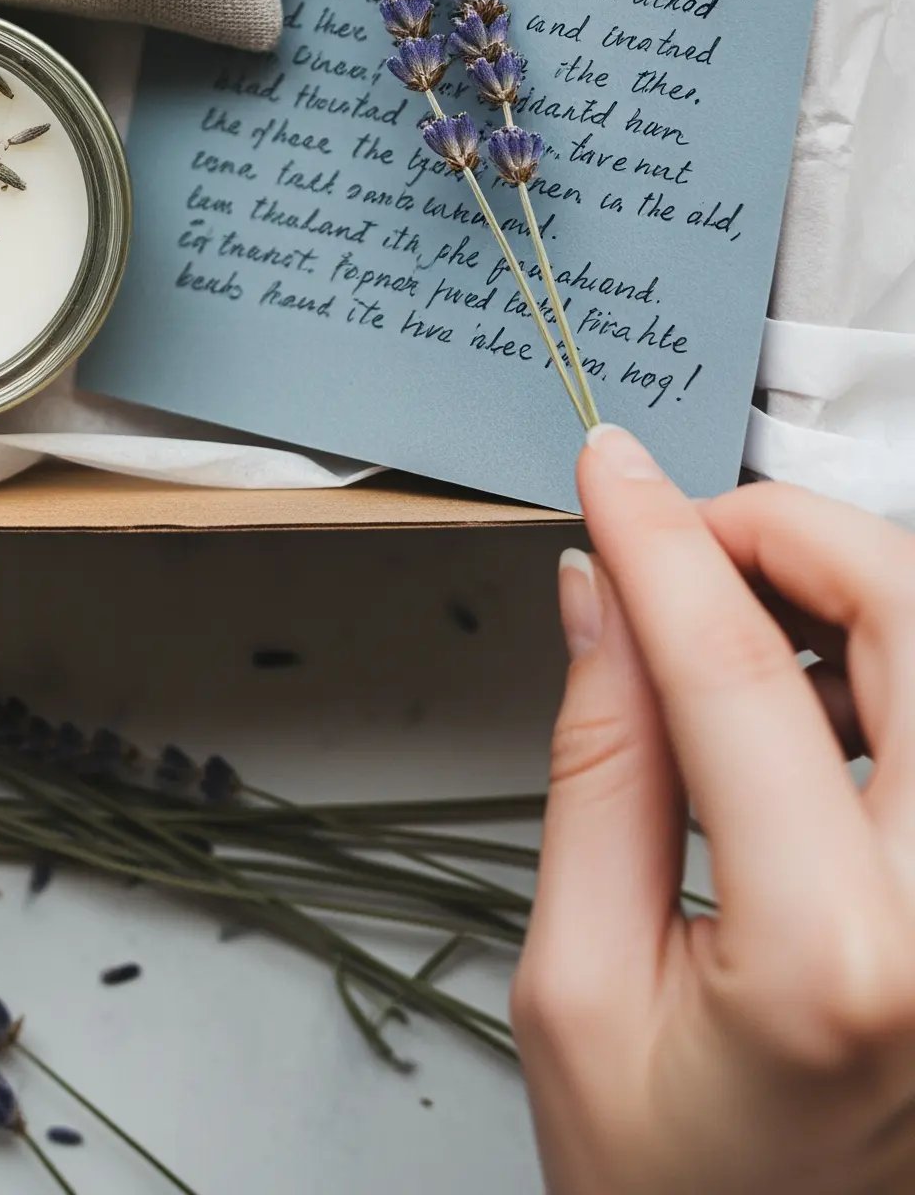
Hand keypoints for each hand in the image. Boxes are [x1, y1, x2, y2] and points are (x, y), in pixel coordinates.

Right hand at [514, 425, 914, 1193]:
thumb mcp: (579, 989)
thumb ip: (600, 770)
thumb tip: (608, 598)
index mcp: (838, 959)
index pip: (742, 671)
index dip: (664, 539)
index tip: (611, 471)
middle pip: (914, 617)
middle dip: (795, 527)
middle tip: (690, 521)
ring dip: (853, 588)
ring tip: (736, 614)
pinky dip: (889, 670)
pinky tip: (810, 696)